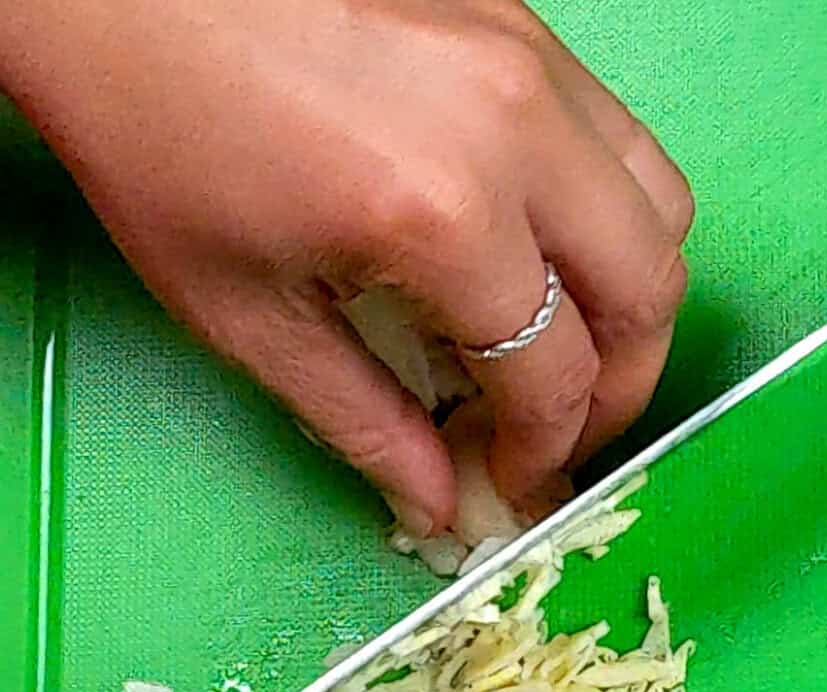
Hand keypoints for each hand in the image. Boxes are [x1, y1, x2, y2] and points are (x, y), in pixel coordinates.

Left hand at [0, 0, 693, 531]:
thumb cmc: (152, 129)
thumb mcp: (247, 313)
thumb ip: (364, 422)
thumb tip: (438, 498)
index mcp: (445, 212)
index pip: (556, 370)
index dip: (548, 446)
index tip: (519, 473)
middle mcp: (518, 129)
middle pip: (648, 292)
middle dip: (625, 388)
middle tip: (567, 426)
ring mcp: (533, 61)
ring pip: (663, 208)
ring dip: (634, 298)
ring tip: (574, 344)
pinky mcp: (526, 25)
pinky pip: (624, 141)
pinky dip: (614, 217)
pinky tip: (546, 249)